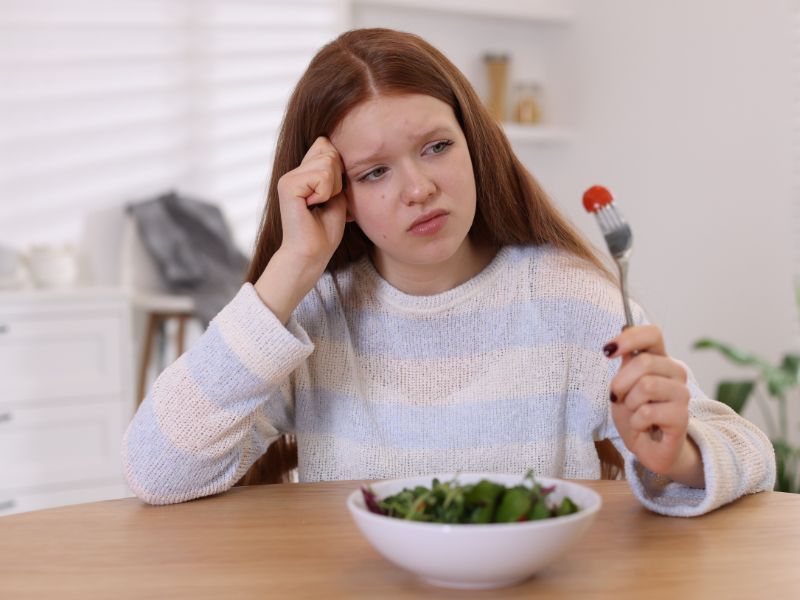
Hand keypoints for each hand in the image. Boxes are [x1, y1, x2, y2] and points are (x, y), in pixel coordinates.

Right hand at [276, 136, 348, 272]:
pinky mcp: (287, 185)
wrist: (312, 253)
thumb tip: (337, 147)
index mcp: (303, 173)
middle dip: (337, 178)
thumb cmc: (325, 230)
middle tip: (325, 201)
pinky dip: (325, 193)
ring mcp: (288, 177)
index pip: (326, 144)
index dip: (338, 167)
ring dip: (332, 187)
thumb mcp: (336, 193)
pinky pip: (321, 176)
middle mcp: (293, 172)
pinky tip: (312, 207)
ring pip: (328, 162)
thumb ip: (335, 170)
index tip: (332, 194)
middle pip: (329, 150)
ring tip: (319, 204)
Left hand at [605, 325, 704, 487]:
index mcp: (660, 360)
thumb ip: (625, 364)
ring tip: (635, 413)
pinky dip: (636, 422)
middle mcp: (675, 372)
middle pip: (645, 362)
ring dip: (630, 403)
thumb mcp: (622, 386)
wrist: (649, 448)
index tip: (608, 351)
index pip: (653, 334)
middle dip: (621, 382)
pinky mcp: (682, 417)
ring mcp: (682, 394)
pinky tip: (644, 427)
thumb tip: (617, 340)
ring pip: (647, 386)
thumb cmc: (636, 414)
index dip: (629, 338)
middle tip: (618, 397)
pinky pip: (649, 412)